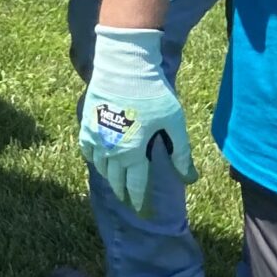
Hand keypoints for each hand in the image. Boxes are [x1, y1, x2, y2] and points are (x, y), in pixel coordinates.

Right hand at [78, 27, 195, 215]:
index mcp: (134, 153)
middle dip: (123, 193)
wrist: (124, 65)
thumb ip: (181, 152)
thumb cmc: (153, 93)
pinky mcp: (87, 123)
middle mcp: (112, 151)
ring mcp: (96, 137)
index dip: (139, 200)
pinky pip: (86, 149)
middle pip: (115, 180)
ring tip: (115, 182)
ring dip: (108, 177)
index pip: (135, 186)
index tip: (142, 211)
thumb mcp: (173, 122)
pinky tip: (98, 160)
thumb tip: (190, 178)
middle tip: (129, 201)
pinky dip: (92, 159)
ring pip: (100, 167)